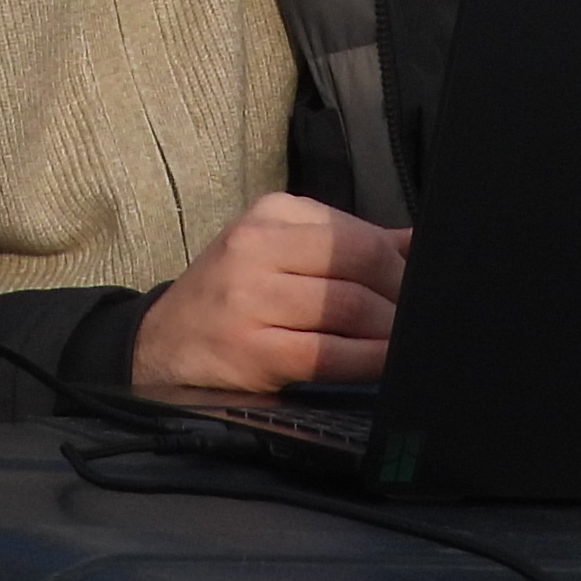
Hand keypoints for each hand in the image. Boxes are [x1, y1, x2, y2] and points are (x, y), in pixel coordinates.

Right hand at [127, 193, 408, 393]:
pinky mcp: (251, 350)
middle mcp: (255, 247)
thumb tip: (416, 243)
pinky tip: (384, 365)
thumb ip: (344, 243)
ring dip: (390, 329)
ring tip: (406, 343)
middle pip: (358, 263)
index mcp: (268, 215)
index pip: (356, 231)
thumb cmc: (230, 297)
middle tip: (422, 317)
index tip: (421, 286)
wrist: (158, 347)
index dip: (400, 263)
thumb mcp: (277, 252)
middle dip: (401, 295)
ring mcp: (249, 298)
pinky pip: (328, 353)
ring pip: (348, 306)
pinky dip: (368, 359)